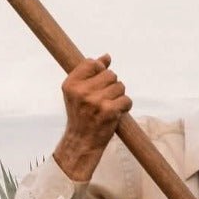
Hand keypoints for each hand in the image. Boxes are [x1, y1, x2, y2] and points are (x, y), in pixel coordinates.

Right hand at [53, 54, 131, 181]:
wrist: (83, 142)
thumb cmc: (81, 115)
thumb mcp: (77, 93)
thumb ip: (90, 73)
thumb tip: (107, 57)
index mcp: (71, 84)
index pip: (92, 63)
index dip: (100, 70)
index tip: (100, 83)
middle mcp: (82, 91)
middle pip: (110, 74)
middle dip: (112, 85)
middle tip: (106, 98)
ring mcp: (96, 102)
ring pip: (120, 86)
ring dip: (119, 96)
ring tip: (111, 105)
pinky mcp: (109, 112)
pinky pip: (126, 100)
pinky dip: (125, 106)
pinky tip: (117, 112)